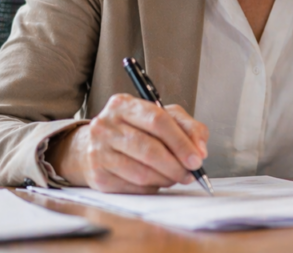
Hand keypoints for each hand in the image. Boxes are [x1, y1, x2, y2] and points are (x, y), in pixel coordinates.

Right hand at [46, 93, 208, 193]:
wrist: (92, 146)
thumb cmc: (134, 129)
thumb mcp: (162, 117)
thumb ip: (187, 127)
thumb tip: (200, 150)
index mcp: (123, 104)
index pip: (158, 120)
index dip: (181, 142)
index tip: (197, 158)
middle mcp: (106, 125)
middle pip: (149, 149)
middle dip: (176, 165)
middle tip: (190, 174)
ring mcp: (98, 151)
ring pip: (141, 172)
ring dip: (165, 179)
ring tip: (175, 177)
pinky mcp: (98, 175)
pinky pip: (133, 187)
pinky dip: (151, 188)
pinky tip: (156, 182)